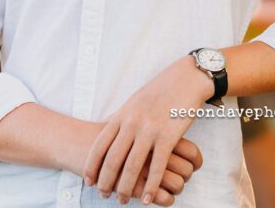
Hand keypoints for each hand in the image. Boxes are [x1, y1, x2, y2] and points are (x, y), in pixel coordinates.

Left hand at [85, 56, 214, 204]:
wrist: (185, 79)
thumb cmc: (160, 91)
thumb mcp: (135, 102)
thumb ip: (122, 119)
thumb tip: (109, 135)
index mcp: (122, 115)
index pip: (100, 145)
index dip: (92, 166)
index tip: (88, 181)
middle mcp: (132, 123)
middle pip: (113, 159)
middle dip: (106, 181)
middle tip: (104, 195)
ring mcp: (150, 130)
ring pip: (133, 166)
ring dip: (126, 188)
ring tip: (123, 201)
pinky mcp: (168, 137)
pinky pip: (157, 166)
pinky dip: (151, 186)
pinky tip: (147, 199)